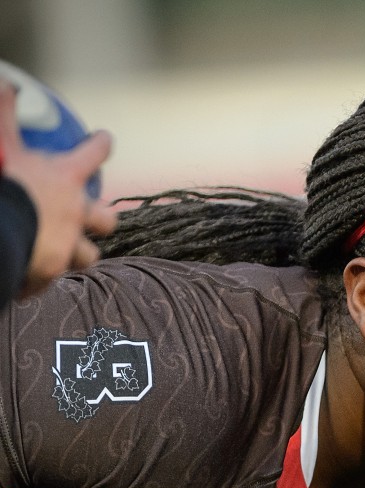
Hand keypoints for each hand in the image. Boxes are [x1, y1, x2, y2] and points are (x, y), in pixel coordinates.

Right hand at [0, 80, 116, 294]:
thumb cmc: (1, 177)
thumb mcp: (0, 142)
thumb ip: (2, 113)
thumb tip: (6, 82)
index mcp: (65, 177)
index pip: (93, 154)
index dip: (99, 145)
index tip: (103, 140)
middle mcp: (75, 213)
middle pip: (106, 219)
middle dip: (102, 218)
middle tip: (95, 216)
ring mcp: (67, 246)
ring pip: (88, 256)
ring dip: (79, 253)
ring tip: (66, 254)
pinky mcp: (51, 272)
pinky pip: (51, 279)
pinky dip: (41, 278)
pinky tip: (29, 279)